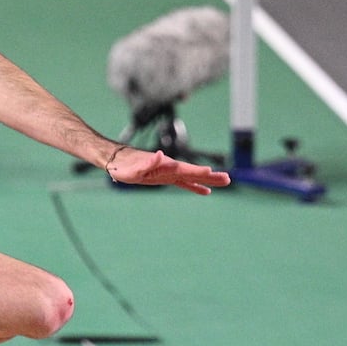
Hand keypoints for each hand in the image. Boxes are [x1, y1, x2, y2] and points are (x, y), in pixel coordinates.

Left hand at [106, 148, 230, 194]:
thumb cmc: (125, 167)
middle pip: (194, 173)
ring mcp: (169, 173)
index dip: (197, 172)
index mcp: (165, 166)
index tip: (211, 172)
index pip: (185, 170)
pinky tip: (206, 191)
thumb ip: (147, 163)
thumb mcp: (134, 168)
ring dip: (208, 180)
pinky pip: (184, 183)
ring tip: (225, 181)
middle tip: (228, 179)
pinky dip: (195, 187)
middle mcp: (170, 168)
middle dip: (210, 176)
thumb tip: (159, 154)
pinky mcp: (166, 178)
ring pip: (192, 177)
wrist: (118, 163)